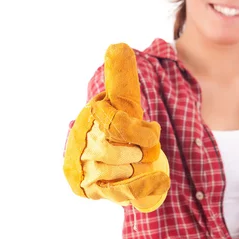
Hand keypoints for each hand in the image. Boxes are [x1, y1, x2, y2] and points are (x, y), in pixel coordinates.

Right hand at [64, 43, 169, 211]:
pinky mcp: (91, 188)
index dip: (139, 132)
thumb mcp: (119, 101)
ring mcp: (85, 166)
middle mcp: (82, 141)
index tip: (154, 133)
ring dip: (138, 170)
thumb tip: (119, 46)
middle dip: (137, 152)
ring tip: (141, 165)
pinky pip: (118, 192)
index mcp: (92, 116)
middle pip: (115, 152)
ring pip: (118, 173)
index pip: (116, 124)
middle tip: (144, 152)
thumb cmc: (115, 125)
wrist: (99, 157)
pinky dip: (140, 189)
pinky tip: (155, 182)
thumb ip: (121, 78)